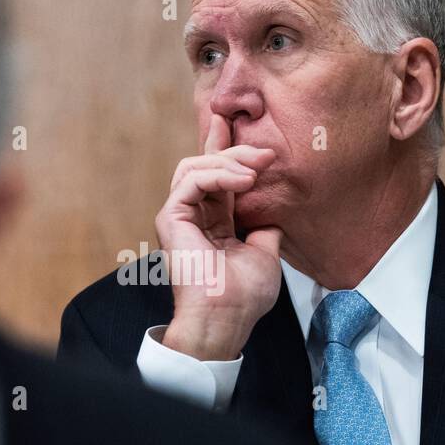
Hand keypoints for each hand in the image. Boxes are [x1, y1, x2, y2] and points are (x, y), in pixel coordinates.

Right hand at [154, 113, 282, 360]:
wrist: (225, 317)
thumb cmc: (243, 296)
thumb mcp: (265, 253)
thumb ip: (264, 226)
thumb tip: (274, 210)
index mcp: (213, 223)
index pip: (218, 178)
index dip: (230, 150)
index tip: (245, 128)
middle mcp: (193, 216)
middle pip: (205, 164)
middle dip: (235, 150)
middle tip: (266, 151)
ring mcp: (179, 216)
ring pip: (195, 166)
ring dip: (229, 160)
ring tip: (257, 169)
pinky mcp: (171, 217)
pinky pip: (192, 179)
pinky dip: (218, 173)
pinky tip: (244, 180)